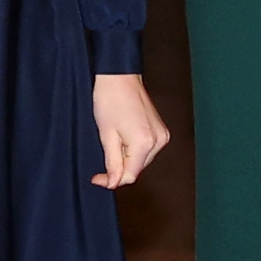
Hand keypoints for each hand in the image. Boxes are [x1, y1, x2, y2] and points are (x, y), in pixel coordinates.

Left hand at [91, 74, 169, 188]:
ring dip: (127, 159)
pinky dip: (134, 150)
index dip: (112, 180)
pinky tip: (123, 139)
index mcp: (144, 143)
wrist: (119, 76)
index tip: (97, 179)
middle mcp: (158, 141)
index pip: (130, 175)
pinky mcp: (161, 130)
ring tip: (112, 143)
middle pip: (137, 169)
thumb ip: (112, 162)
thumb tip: (113, 183)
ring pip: (142, 160)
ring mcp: (162, 135)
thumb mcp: (106, 135)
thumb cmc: (109, 100)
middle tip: (100, 163)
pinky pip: (147, 149)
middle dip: (119, 168)